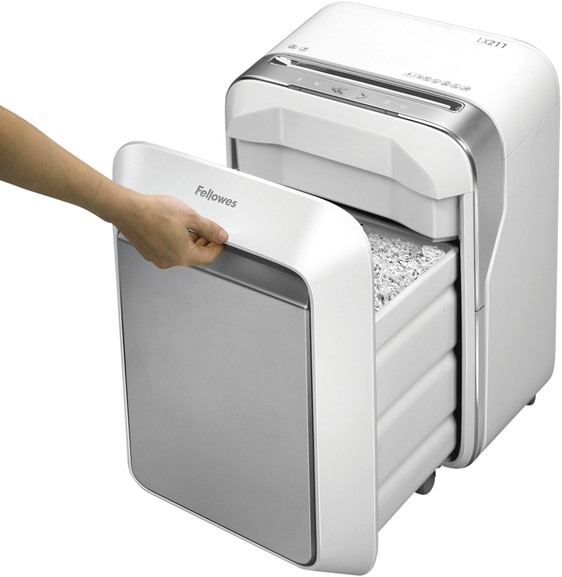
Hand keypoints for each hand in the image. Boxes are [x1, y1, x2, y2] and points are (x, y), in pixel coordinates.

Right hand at [113, 190, 228, 267]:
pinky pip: (167, 248)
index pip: (208, 257)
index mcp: (182, 256)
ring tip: (190, 224)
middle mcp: (169, 261)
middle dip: (203, 243)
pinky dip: (175, 240)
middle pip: (194, 255)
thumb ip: (209, 228)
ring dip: (189, 241)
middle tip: (208, 230)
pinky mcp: (148, 251)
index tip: (220, 239)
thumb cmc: (153, 212)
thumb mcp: (190, 217)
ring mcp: (157, 257)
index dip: (217, 247)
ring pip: (180, 252)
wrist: (127, 209)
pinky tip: (174, 226)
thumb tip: (220, 235)